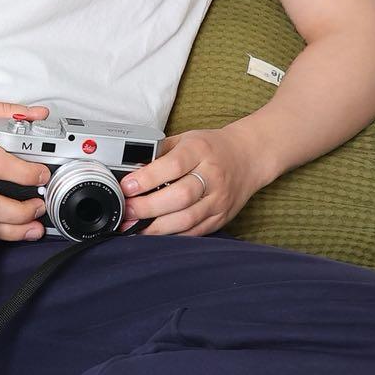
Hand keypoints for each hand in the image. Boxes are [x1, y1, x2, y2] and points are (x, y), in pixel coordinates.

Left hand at [119, 124, 264, 236]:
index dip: (147, 178)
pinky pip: (195, 231)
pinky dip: (172, 235)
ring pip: (187, 219)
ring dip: (157, 227)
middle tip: (126, 211)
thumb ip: (159, 153)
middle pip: (179, 196)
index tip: (127, 186)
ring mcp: (219, 199)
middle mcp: (213, 176)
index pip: (173, 166)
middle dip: (147, 207)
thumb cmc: (210, 147)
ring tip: (134, 227)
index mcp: (200, 151)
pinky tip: (155, 234)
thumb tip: (129, 170)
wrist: (248, 156)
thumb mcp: (185, 139)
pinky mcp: (222, 217)